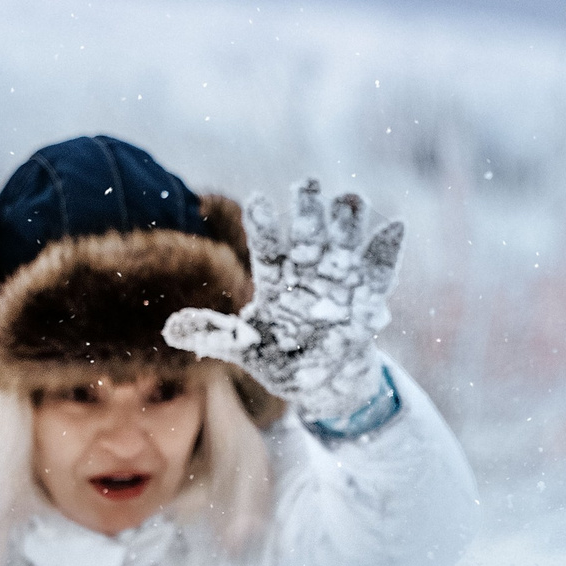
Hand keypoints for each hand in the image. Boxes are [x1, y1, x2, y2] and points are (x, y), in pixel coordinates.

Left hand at [165, 179, 404, 421]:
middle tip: (307, 184)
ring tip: (351, 198)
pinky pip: (380, 273)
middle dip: (309, 212)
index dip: (265, 226)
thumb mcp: (247, 349)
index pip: (269, 248)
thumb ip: (216, 335)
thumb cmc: (281, 359)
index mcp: (278, 280)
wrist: (324, 382)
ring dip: (348, 223)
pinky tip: (395, 226)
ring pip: (344, 246)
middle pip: (309, 237)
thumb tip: (170, 329)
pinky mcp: (370, 298)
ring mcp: (341, 283)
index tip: (258, 201)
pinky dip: (387, 251)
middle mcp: (310, 273)